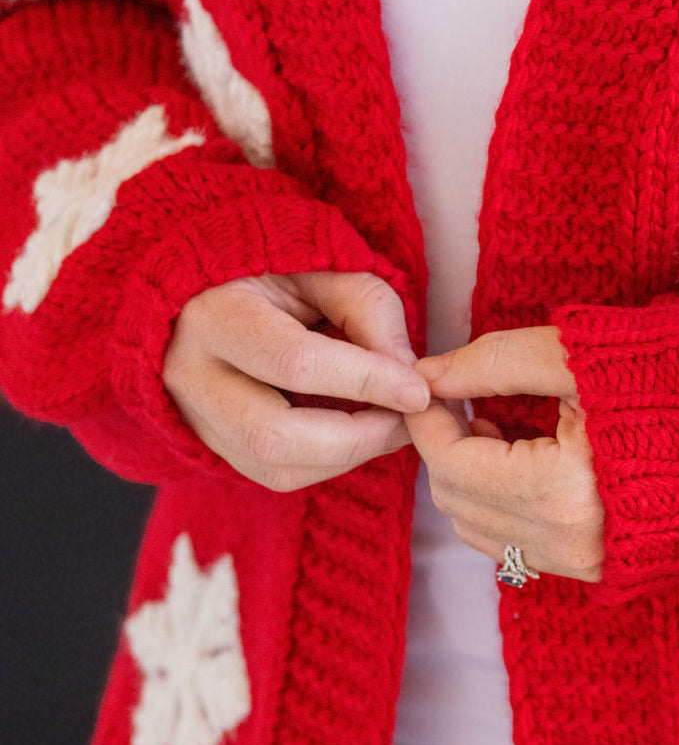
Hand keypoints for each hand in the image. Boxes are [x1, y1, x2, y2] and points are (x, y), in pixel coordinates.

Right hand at [164, 270, 428, 490]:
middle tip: (409, 421)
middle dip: (359, 437)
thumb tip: (404, 376)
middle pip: (277, 434)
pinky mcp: (216, 447)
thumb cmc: (278, 275)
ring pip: (278, 467)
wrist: (213, 296)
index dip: (366, 382)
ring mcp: (197, 419)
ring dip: (350, 456)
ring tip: (391, 426)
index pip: (295, 362)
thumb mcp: (326, 268)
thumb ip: (369, 309)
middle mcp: (192, 375)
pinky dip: (331, 463)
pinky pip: (279, 476)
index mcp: (214, 315)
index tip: (419, 390)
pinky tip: (358, 435)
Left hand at [407, 327, 603, 582]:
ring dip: (469, 479)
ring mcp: (579, 565)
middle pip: (455, 501)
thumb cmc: (671, 385)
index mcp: (561, 491)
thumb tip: (430, 375)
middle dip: (447, 448)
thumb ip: (495, 362)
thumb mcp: (578, 356)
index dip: (429, 420)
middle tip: (469, 400)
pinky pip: (513, 545)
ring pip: (478, 530)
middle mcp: (564, 544)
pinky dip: (499, 504)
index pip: (451, 464)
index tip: (430, 384)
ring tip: (501, 428)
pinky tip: (527, 462)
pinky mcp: (594, 571)